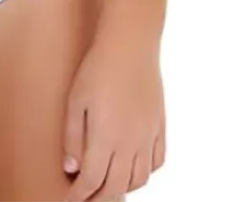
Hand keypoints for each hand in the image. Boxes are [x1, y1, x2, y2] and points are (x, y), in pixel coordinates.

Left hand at [62, 25, 165, 199]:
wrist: (131, 42)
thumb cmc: (98, 67)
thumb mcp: (75, 100)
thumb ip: (72, 137)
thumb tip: (71, 168)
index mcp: (106, 138)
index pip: (91, 182)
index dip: (79, 197)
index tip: (69, 201)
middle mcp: (131, 143)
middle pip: (116, 187)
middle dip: (99, 200)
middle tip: (86, 201)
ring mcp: (149, 135)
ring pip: (140, 179)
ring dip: (123, 188)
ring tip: (108, 186)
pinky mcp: (160, 125)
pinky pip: (158, 161)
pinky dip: (146, 173)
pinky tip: (134, 168)